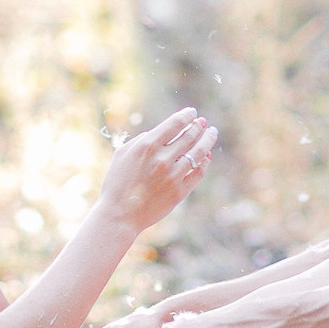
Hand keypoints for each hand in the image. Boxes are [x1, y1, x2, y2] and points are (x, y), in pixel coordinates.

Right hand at [93, 109, 216, 234]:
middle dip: (198, 126)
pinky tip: (207, 156)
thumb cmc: (117, 183)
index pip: (175, 124)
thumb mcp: (123, 154)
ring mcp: (173, 176)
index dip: (187, 115)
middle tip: (203, 122)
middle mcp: (163, 159)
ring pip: (198, 152)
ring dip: (207, 140)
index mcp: (147, 146)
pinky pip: (199, 172)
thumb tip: (159, 132)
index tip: (192, 112)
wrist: (119, 214)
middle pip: (189, 136)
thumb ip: (141, 140)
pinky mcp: (180, 191)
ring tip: (211, 133)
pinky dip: (205, 162)